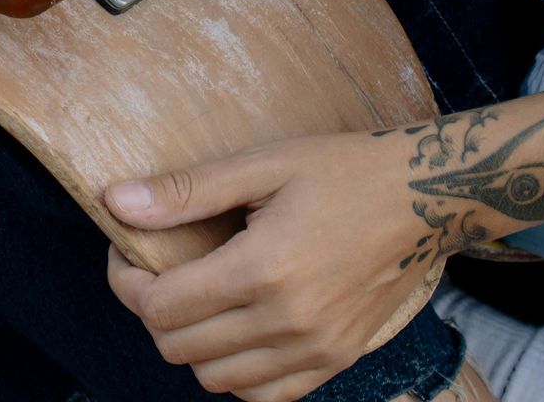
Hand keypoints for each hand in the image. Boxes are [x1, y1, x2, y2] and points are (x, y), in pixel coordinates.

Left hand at [104, 130, 441, 400]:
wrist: (426, 196)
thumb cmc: (343, 170)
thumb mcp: (262, 164)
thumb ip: (187, 191)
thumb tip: (117, 202)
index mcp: (264, 269)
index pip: (161, 306)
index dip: (127, 281)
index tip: (127, 253)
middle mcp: (289, 321)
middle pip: (179, 347)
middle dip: (153, 310)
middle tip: (159, 271)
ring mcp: (315, 349)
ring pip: (215, 380)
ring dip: (192, 344)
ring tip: (198, 299)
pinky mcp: (336, 360)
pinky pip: (264, 395)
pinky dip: (236, 372)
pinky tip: (237, 328)